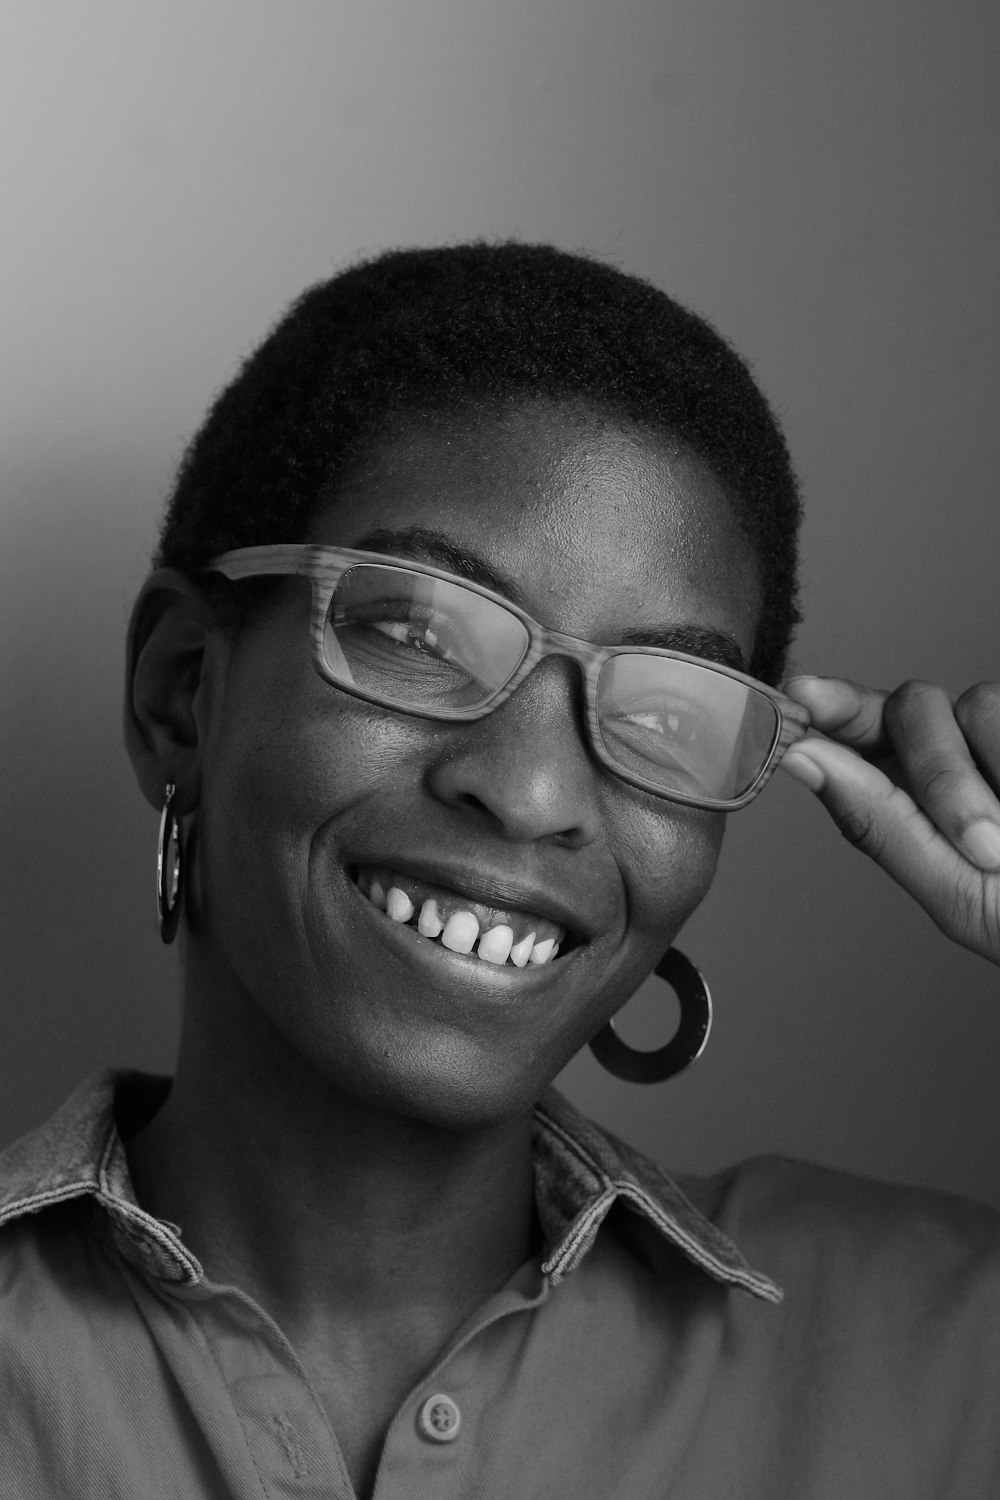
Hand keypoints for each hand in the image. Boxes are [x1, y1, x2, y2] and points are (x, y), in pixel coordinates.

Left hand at [779, 677, 999, 964]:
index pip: (859, 734)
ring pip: (976, 701)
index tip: (804, 694)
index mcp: (919, 797)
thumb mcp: (962, 895)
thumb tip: (800, 760)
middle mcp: (962, 753)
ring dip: (987, 775)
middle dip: (937, 769)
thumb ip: (882, 825)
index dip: (830, 707)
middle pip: (910, 707)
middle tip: (986, 846)